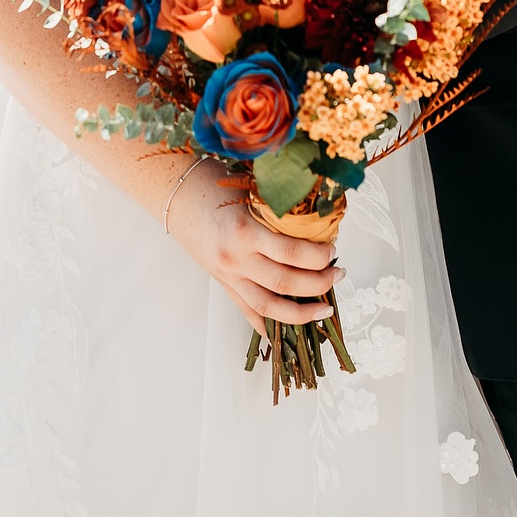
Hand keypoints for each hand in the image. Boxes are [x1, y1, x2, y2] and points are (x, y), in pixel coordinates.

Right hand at [167, 160, 342, 334]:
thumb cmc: (214, 184)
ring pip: (269, 307)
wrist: (176, 194)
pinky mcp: (223, 284)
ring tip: (324, 308)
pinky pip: (248, 311)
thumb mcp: (250, 190)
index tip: (334, 250)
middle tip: (339, 274)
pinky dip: (268, 325)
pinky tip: (287, 333)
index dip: (319, 256)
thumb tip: (317, 218)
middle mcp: (236, 259)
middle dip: (319, 283)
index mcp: (245, 232)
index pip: (292, 252)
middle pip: (286, 282)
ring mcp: (228, 275)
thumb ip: (278, 208)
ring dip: (301, 312)